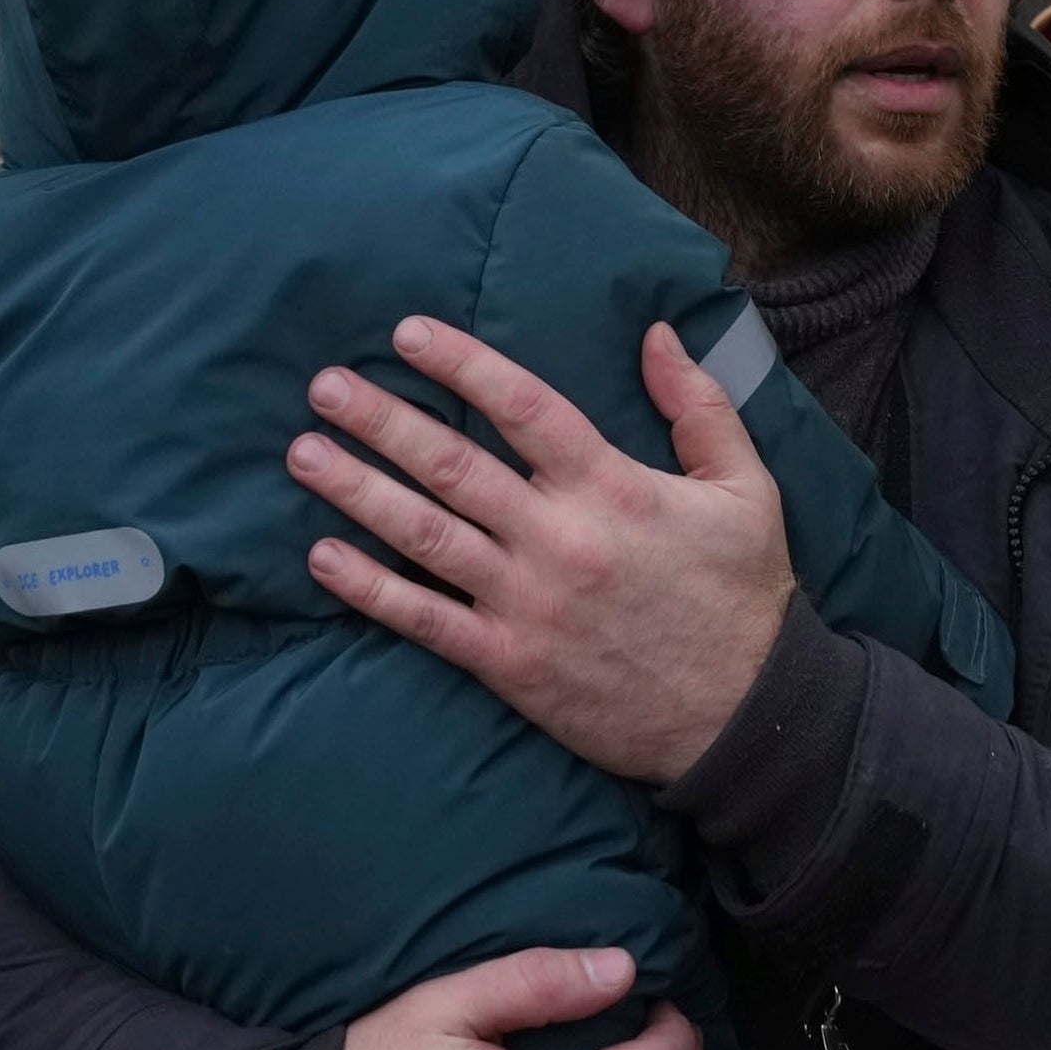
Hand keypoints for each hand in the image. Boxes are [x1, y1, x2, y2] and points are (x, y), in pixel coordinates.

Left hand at [293, 316, 796, 786]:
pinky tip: (322, 558)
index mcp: (614, 488)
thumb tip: (659, 333)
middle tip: (324, 387)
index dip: (461, 364)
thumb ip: (700, 406)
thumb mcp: (746, 488)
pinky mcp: (511, 663)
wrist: (746, 716)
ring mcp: (529, 604)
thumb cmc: (743, 597)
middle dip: (381, 421)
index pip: (523, 406)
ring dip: (357, 492)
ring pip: (425, 535)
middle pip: (453, 465)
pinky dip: (369, 590)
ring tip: (304, 455)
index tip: (406, 333)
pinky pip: (426, 620)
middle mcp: (561, 539)